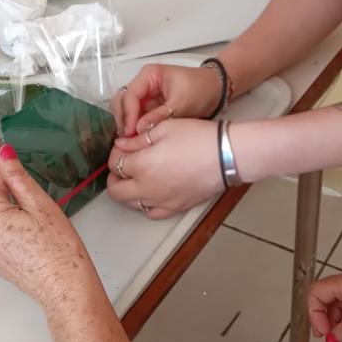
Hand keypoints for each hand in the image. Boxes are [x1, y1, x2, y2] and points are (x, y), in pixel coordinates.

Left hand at [0, 132, 95, 309]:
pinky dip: (5, 217)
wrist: (66, 289)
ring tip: (27, 196)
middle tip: (14, 159)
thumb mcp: (41, 205)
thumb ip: (17, 177)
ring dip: (4, 199)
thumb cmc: (60, 248)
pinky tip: (24, 218)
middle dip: (1, 179)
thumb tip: (3, 155)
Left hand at [107, 118, 222, 218]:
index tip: (124, 146)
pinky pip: (151, 213)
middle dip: (114, 176)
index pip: (114, 164)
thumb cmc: (198, 138)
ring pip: (131, 204)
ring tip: (138, 176)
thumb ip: (138, 139)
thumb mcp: (165, 128)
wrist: (227, 155)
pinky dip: (146, 204)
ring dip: (128, 191)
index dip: (116, 153)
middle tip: (124, 164)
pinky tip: (153, 191)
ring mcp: (161, 201)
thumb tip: (122, 145)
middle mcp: (147, 188)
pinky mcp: (176, 208)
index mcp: (142, 166)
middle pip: (116, 190)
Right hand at [113, 64, 222, 136]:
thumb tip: (139, 128)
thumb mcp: (181, 103)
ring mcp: (145, 94)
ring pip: (125, 108)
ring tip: (131, 140)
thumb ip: (159, 115)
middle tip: (128, 138)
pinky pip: (136, 115)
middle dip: (123, 119)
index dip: (128, 114)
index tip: (130, 131)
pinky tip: (137, 138)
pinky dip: (134, 126)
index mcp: (150, 75)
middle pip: (122, 100)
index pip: (130, 94)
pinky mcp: (149, 105)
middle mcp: (144, 83)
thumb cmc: (201, 89)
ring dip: (126, 123)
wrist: (214, 90)